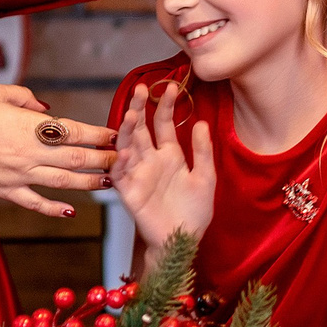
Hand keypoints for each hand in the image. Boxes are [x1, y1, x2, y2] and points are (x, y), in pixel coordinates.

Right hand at [0, 83, 115, 217]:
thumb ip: (25, 97)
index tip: (116, 134)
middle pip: (77, 160)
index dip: (99, 134)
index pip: (74, 131)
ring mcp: (18, 175)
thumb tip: (47, 109)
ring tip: (108, 183)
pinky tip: (71, 211)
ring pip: (63, 183)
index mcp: (29, 126)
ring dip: (89, 184)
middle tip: (123, 160)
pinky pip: (35, 203)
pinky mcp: (5, 192)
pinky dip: (55, 209)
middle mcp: (29, 152)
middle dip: (104, 160)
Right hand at [110, 82, 213, 244]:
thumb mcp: (205, 177)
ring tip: (130, 113)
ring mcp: (138, 174)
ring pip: (127, 146)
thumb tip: (201, 122)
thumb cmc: (194, 211)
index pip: (164, 124)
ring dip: (127, 130)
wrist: (183, 240)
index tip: (171, 86)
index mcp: (170, 155)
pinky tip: (126, 151)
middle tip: (141, 88)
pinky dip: (121, 162)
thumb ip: (202, 151)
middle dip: (140, 108)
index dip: (166, 106)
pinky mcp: (129, 192)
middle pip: (141, 129)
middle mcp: (151, 160)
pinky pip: (120, 174)